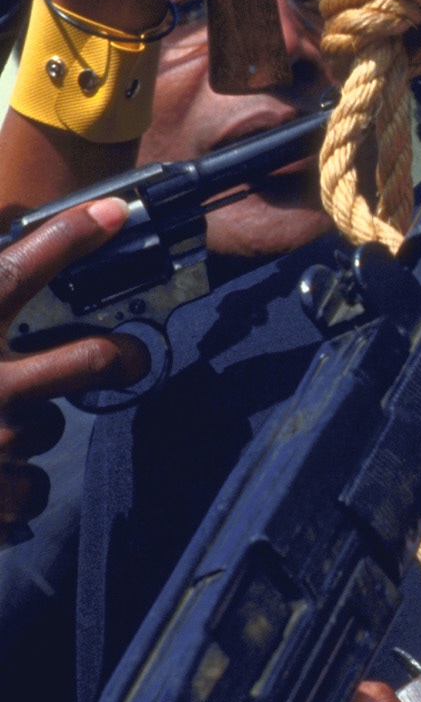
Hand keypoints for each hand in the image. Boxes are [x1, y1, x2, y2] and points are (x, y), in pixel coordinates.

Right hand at [0, 198, 149, 533]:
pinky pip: (31, 490)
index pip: (18, 269)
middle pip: (91, 361)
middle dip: (120, 358)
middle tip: (127, 358)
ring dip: (27, 432)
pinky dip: (12, 488)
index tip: (113, 211)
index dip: (70, 234)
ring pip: (48, 429)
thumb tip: (36, 252)